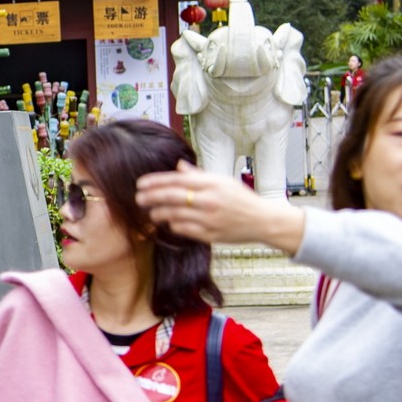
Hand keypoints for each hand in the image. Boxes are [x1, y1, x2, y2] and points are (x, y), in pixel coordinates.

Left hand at [135, 161, 305, 253]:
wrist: (262, 220)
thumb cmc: (240, 198)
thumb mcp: (222, 180)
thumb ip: (198, 175)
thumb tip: (178, 166)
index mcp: (212, 183)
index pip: (176, 180)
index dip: (155, 181)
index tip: (141, 184)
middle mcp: (209, 200)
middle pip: (171, 197)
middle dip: (150, 197)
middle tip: (138, 198)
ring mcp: (209, 218)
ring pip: (174, 215)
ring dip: (159, 213)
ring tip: (152, 212)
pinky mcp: (209, 234)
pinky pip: (183, 229)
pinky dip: (173, 225)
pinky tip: (170, 222)